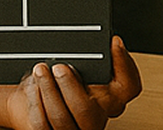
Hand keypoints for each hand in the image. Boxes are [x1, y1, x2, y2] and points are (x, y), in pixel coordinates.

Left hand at [7, 37, 142, 129]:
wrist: (42, 105)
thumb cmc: (68, 83)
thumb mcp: (89, 68)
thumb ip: (100, 58)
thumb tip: (112, 41)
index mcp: (113, 99)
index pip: (129, 86)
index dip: (123, 64)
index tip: (112, 43)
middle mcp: (97, 118)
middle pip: (86, 109)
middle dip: (70, 86)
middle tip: (59, 67)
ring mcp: (75, 129)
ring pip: (61, 118)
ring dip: (48, 92)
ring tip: (40, 71)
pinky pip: (42, 124)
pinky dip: (35, 104)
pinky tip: (33, 87)